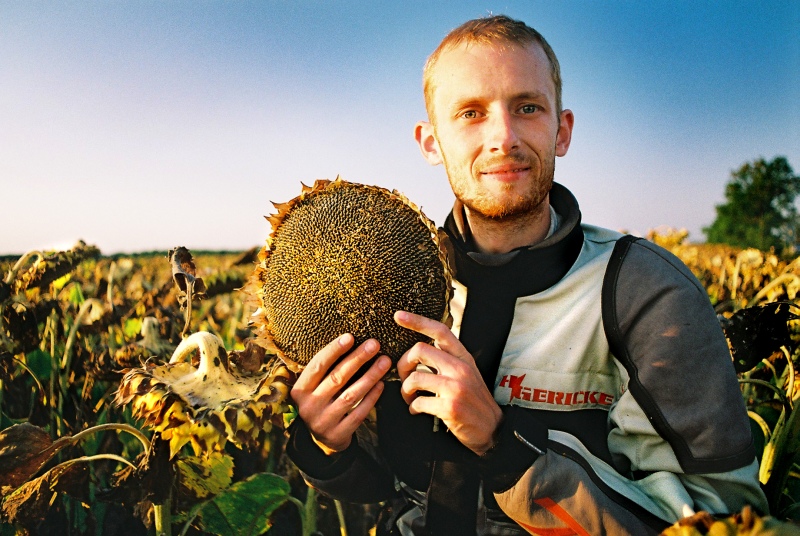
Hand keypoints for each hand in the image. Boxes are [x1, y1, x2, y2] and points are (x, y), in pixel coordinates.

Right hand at [290, 334, 391, 454]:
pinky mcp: (338, 434)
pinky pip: (358, 413)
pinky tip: (381, 384)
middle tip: (374, 344)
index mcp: (300, 390)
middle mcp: (309, 406)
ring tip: (385, 361)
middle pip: (336, 378)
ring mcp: (323, 422)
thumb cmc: (322, 402)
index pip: (317, 365)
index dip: (334, 350)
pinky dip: (371, 398)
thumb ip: (326, 371)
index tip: (350, 336)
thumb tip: (351, 340)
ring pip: (350, 395)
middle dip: (357, 359)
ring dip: (370, 376)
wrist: (321, 439)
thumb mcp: (315, 388)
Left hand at [395, 311, 502, 454]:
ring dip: (406, 390)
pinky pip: (418, 402)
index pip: (440, 331)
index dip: (417, 321)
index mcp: (464, 357)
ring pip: (415, 378)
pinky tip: (417, 411)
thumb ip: (448, 358)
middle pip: (419, 350)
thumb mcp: (467, 372)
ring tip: (410, 398)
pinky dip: (413, 408)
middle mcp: (461, 368)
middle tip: (403, 377)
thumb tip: (419, 348)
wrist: (493, 430)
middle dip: (403, 364)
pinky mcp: (450, 407)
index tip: (398, 316)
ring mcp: (456, 388)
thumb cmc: (474, 400)